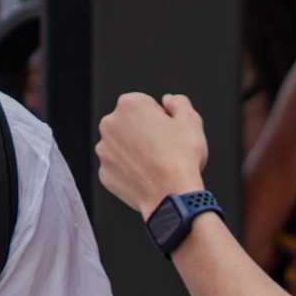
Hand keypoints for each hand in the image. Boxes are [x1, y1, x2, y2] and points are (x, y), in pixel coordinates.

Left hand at [96, 92, 209, 219]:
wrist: (171, 196)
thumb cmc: (182, 158)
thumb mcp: (191, 120)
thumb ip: (179, 102)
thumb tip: (168, 100)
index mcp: (129, 104)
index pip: (145, 104)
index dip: (161, 118)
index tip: (170, 132)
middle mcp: (109, 124)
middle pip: (130, 124)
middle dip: (144, 132)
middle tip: (164, 149)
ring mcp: (104, 150)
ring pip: (122, 146)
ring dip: (135, 152)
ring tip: (156, 165)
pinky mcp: (104, 173)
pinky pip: (119, 168)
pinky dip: (130, 171)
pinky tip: (146, 177)